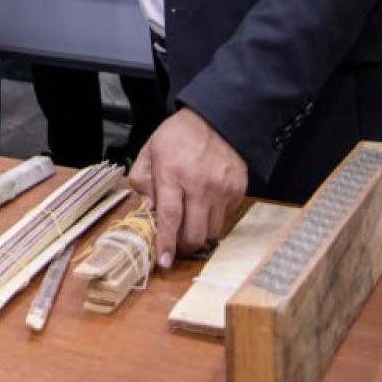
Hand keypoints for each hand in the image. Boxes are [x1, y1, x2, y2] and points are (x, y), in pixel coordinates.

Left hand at [128, 108, 246, 266]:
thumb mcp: (150, 150)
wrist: (216, 119)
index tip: (163, 261)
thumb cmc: (179, 136)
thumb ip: (142, 180)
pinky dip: (214, 220)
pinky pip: (226, 219)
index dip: (166, 243)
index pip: (170, 217)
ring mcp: (222, 189)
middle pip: (194, 233)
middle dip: (183, 246)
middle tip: (175, 244)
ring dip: (199, 234)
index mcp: (173, 173)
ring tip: (190, 224)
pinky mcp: (238, 191)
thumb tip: (146, 208)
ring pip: (212, 231)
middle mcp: (200, 184)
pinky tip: (205, 207)